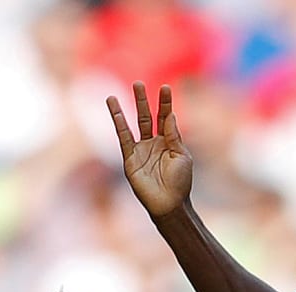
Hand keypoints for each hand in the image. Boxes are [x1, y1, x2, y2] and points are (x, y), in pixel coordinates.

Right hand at [106, 82, 192, 218]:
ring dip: (126, 109)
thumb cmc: (180, 182)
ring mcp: (141, 150)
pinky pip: (123, 138)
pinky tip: (114, 110)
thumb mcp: (181, 155)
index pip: (165, 117)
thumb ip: (173, 135)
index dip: (165, 103)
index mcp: (168, 141)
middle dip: (143, 100)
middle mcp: (153, 143)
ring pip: (133, 125)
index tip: (165, 87)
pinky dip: (119, 123)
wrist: (170, 204)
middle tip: (138, 83)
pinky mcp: (130, 159)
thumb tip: (170, 114)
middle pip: (147, 116)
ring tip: (115, 95)